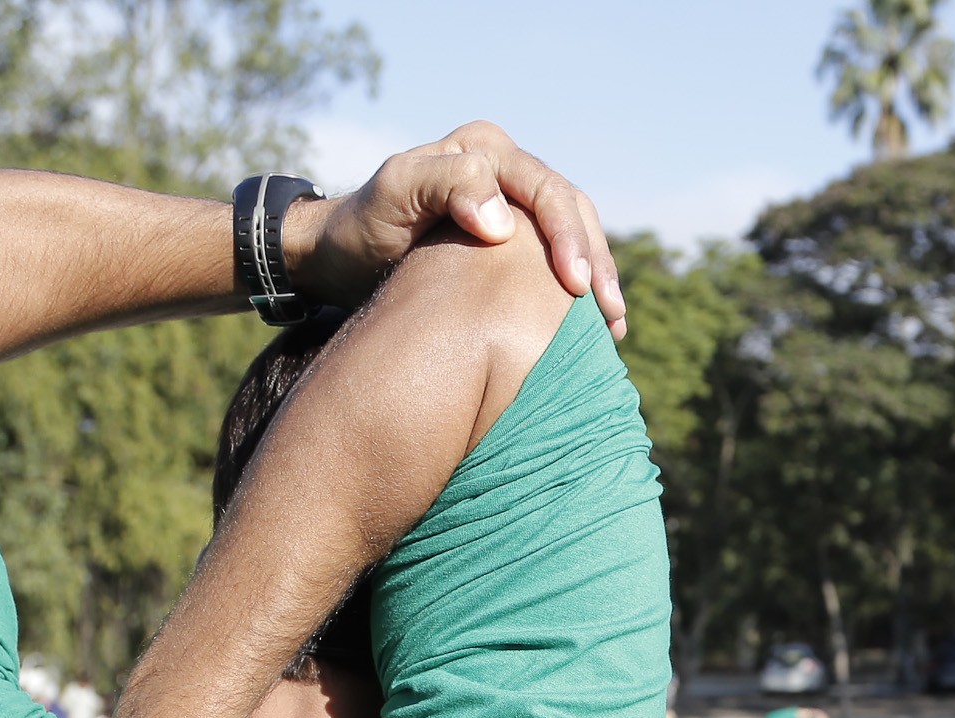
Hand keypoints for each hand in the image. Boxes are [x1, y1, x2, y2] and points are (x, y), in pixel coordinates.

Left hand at [296, 122, 624, 336]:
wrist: (341, 256)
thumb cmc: (364, 227)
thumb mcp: (394, 196)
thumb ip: (444, 187)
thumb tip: (502, 224)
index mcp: (485, 151)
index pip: (546, 191)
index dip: (569, 238)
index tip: (576, 286)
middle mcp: (506, 171)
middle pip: (573, 212)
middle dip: (597, 263)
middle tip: (610, 315)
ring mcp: (514, 206)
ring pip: (577, 236)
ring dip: (598, 280)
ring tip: (613, 328)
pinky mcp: (515, 242)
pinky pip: (558, 260)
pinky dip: (579, 294)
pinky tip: (593, 330)